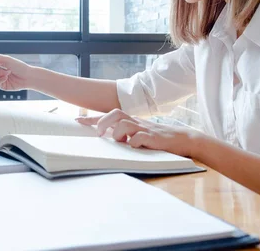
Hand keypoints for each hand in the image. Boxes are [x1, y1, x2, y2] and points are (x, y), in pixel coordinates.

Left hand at [76, 109, 203, 157]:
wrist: (182, 139)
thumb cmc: (158, 139)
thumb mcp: (139, 134)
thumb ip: (124, 135)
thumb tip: (107, 138)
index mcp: (131, 121)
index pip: (109, 115)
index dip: (93, 118)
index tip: (77, 121)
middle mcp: (136, 122)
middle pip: (115, 113)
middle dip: (103, 122)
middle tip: (98, 134)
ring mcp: (145, 129)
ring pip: (124, 124)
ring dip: (118, 133)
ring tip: (120, 142)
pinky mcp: (154, 138)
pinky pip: (140, 138)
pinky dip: (134, 142)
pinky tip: (134, 147)